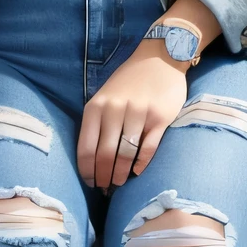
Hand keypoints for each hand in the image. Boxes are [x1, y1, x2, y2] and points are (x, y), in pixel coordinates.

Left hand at [77, 47, 188, 189]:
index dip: (87, 170)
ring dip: (121, 174)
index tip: (90, 182)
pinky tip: (137, 173)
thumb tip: (93, 159)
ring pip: (125, 154)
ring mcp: (139, 113)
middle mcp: (115, 109)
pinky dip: (141, 164)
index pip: (86, 147)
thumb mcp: (105, 96)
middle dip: (103, 176)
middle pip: (105, 154)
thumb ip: (98, 121)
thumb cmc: (129, 81)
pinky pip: (148, 148)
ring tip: (119, 183)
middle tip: (105, 188)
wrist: (160, 58)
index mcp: (97, 106)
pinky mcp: (160, 117)